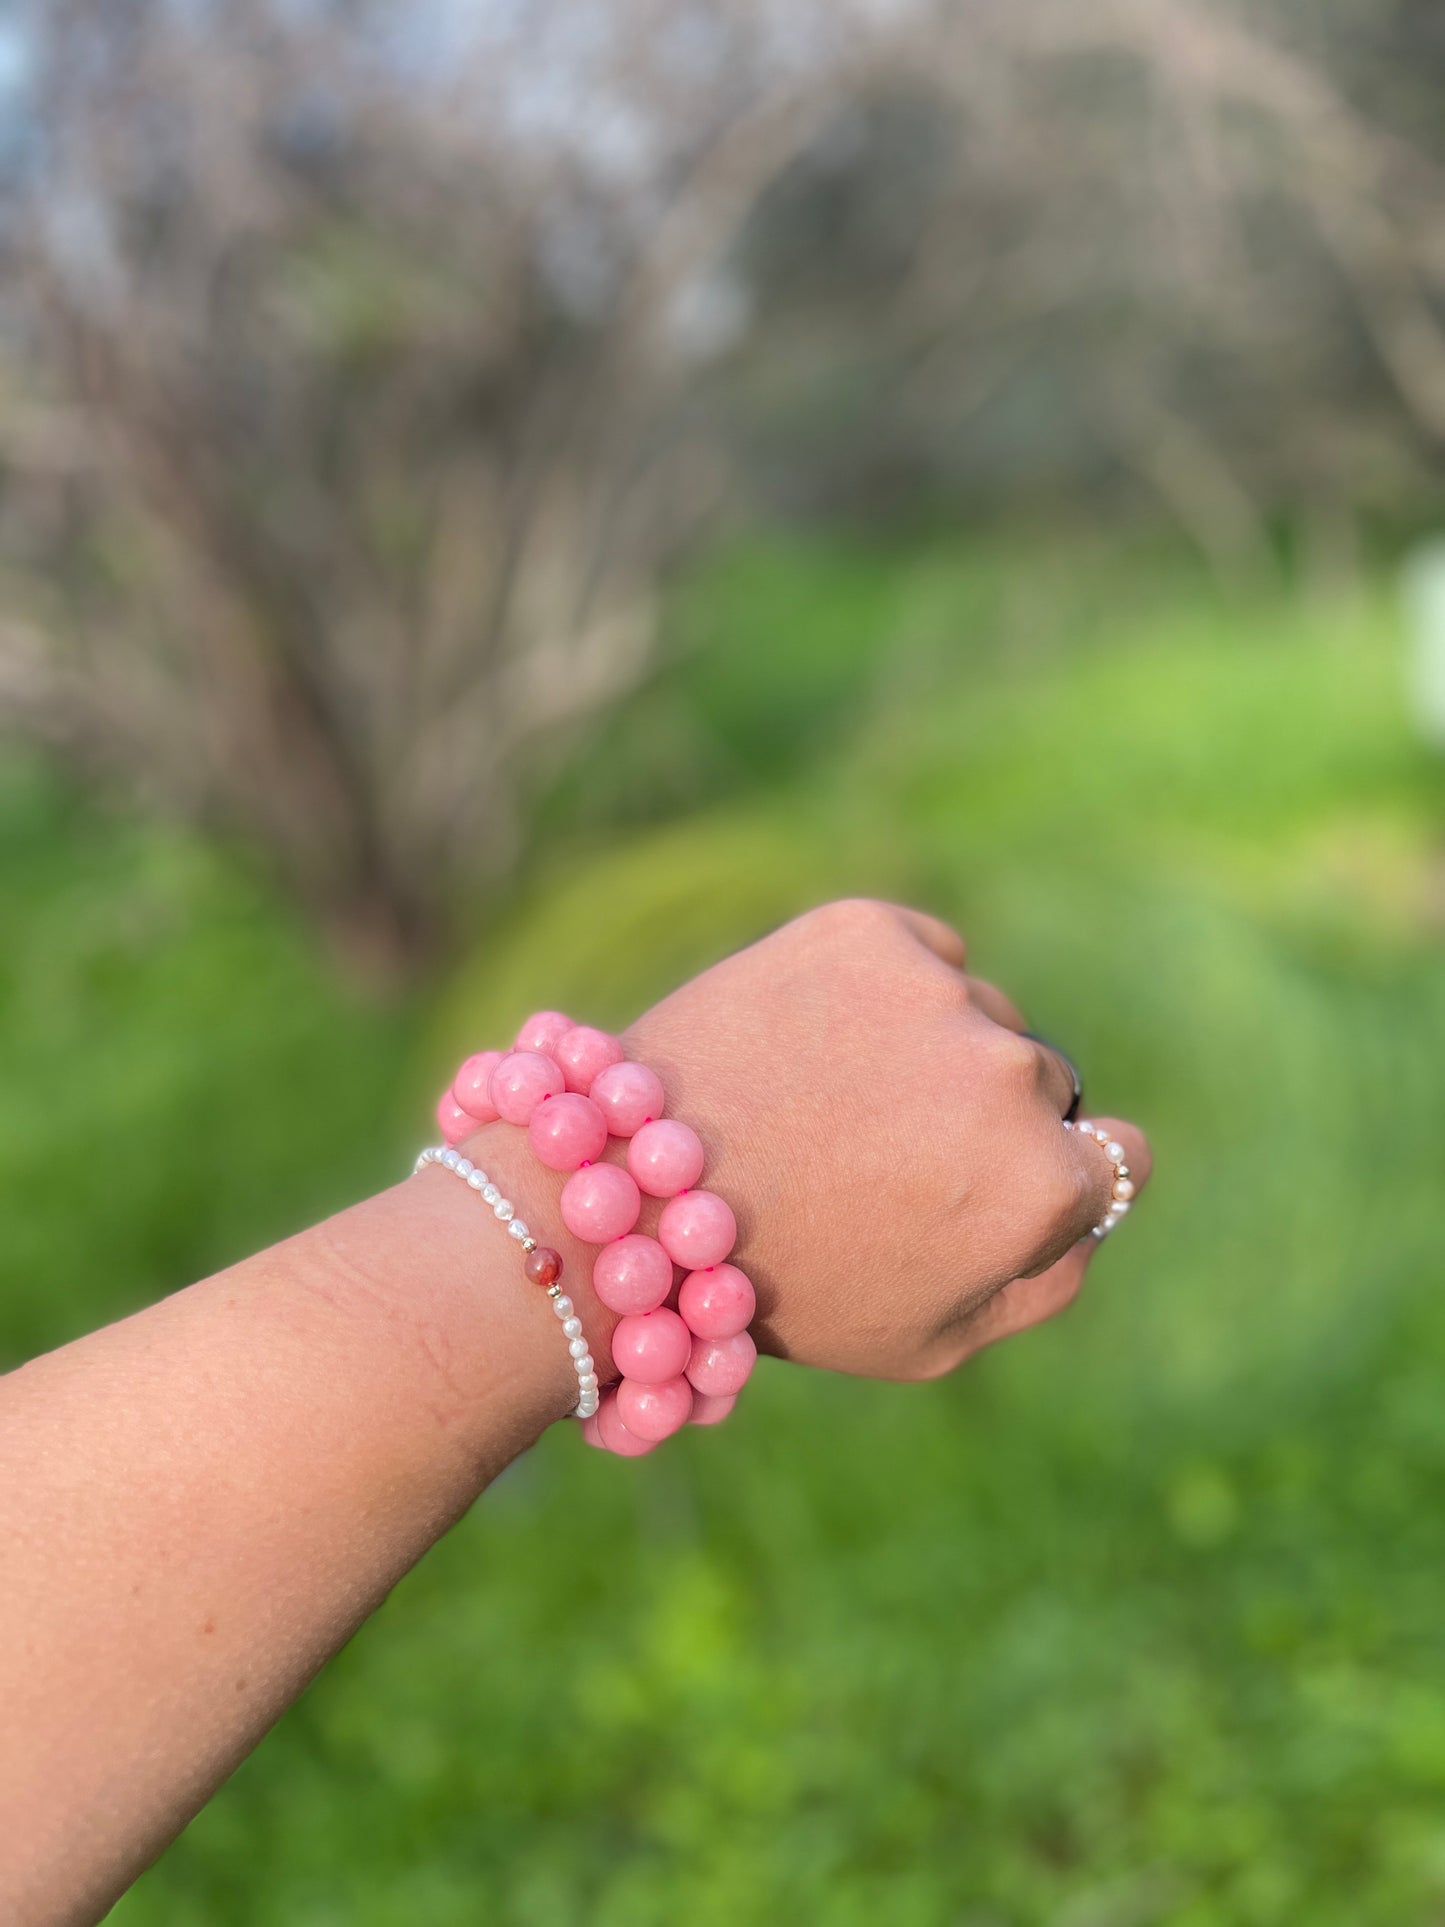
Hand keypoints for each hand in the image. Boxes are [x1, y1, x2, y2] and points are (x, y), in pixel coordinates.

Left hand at [621, 898, 1149, 1380]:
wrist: (629, 1196)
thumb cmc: (783, 1287)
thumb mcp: (932, 1340)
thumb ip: (1044, 1282)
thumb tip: (1094, 1211)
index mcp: (1043, 1182)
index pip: (1116, 1156)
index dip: (1054, 1177)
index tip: (984, 1184)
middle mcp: (1010, 1073)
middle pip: (1045, 1084)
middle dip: (985, 1118)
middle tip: (883, 1154)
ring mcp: (937, 991)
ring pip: (979, 1014)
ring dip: (934, 1050)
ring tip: (833, 1103)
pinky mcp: (867, 932)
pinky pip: (925, 954)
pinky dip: (892, 990)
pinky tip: (824, 1045)